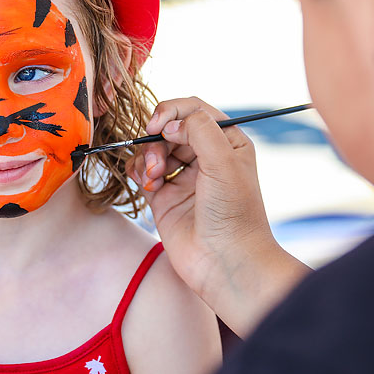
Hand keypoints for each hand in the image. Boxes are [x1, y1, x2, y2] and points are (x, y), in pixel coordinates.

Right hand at [128, 97, 309, 336]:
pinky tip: (148, 185)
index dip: (173, 111)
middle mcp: (206, 156)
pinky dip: (140, 172)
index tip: (158, 126)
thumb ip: (199, 129)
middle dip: (158, 139)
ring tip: (155, 177)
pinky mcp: (164, 197)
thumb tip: (170, 122)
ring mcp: (184, 177)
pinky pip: (143, 171)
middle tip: (159, 161)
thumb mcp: (224, 161)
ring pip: (154, 148)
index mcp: (228, 142)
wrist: (224, 263)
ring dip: (148, 157)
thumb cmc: (234, 214)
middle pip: (170, 128)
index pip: (194, 109)